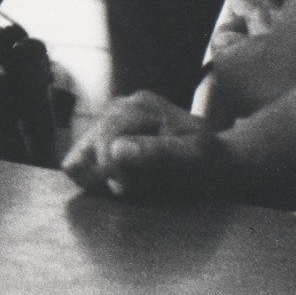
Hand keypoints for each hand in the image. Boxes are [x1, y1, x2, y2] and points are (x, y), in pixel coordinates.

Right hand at [60, 91, 239, 200]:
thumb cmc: (209, 162)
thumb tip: (116, 150)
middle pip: (89, 145)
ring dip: (100, 176)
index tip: (126, 190)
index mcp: (142, 106)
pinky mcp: (104, 134)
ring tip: (126, 185)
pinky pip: (80, 158)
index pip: (106, 137)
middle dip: (106, 174)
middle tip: (130, 190)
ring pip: (80, 154)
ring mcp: (111, 119)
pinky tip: (117, 181)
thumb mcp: (194, 158)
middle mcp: (122, 104)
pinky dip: (95, 176)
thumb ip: (158, 153)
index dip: (112, 168)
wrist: (215, 164)